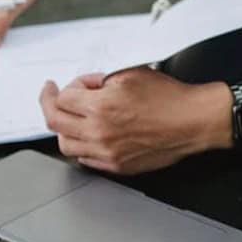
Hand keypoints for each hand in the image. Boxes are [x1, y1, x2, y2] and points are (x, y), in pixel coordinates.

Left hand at [38, 68, 233, 174]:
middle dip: (49, 104)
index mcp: (100, 107)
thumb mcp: (130, 74)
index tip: (72, 85)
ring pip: (65, 144)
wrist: (192, 121)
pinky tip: (88, 135)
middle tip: (51, 96)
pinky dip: (81, 145)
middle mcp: (99, 133)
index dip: (68, 87)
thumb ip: (101, 80)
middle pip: (54, 122)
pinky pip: (85, 159)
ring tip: (71, 118)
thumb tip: (87, 88)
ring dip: (64, 128)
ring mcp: (107, 153)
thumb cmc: (169, 98)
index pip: (61, 98)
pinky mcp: (117, 166)